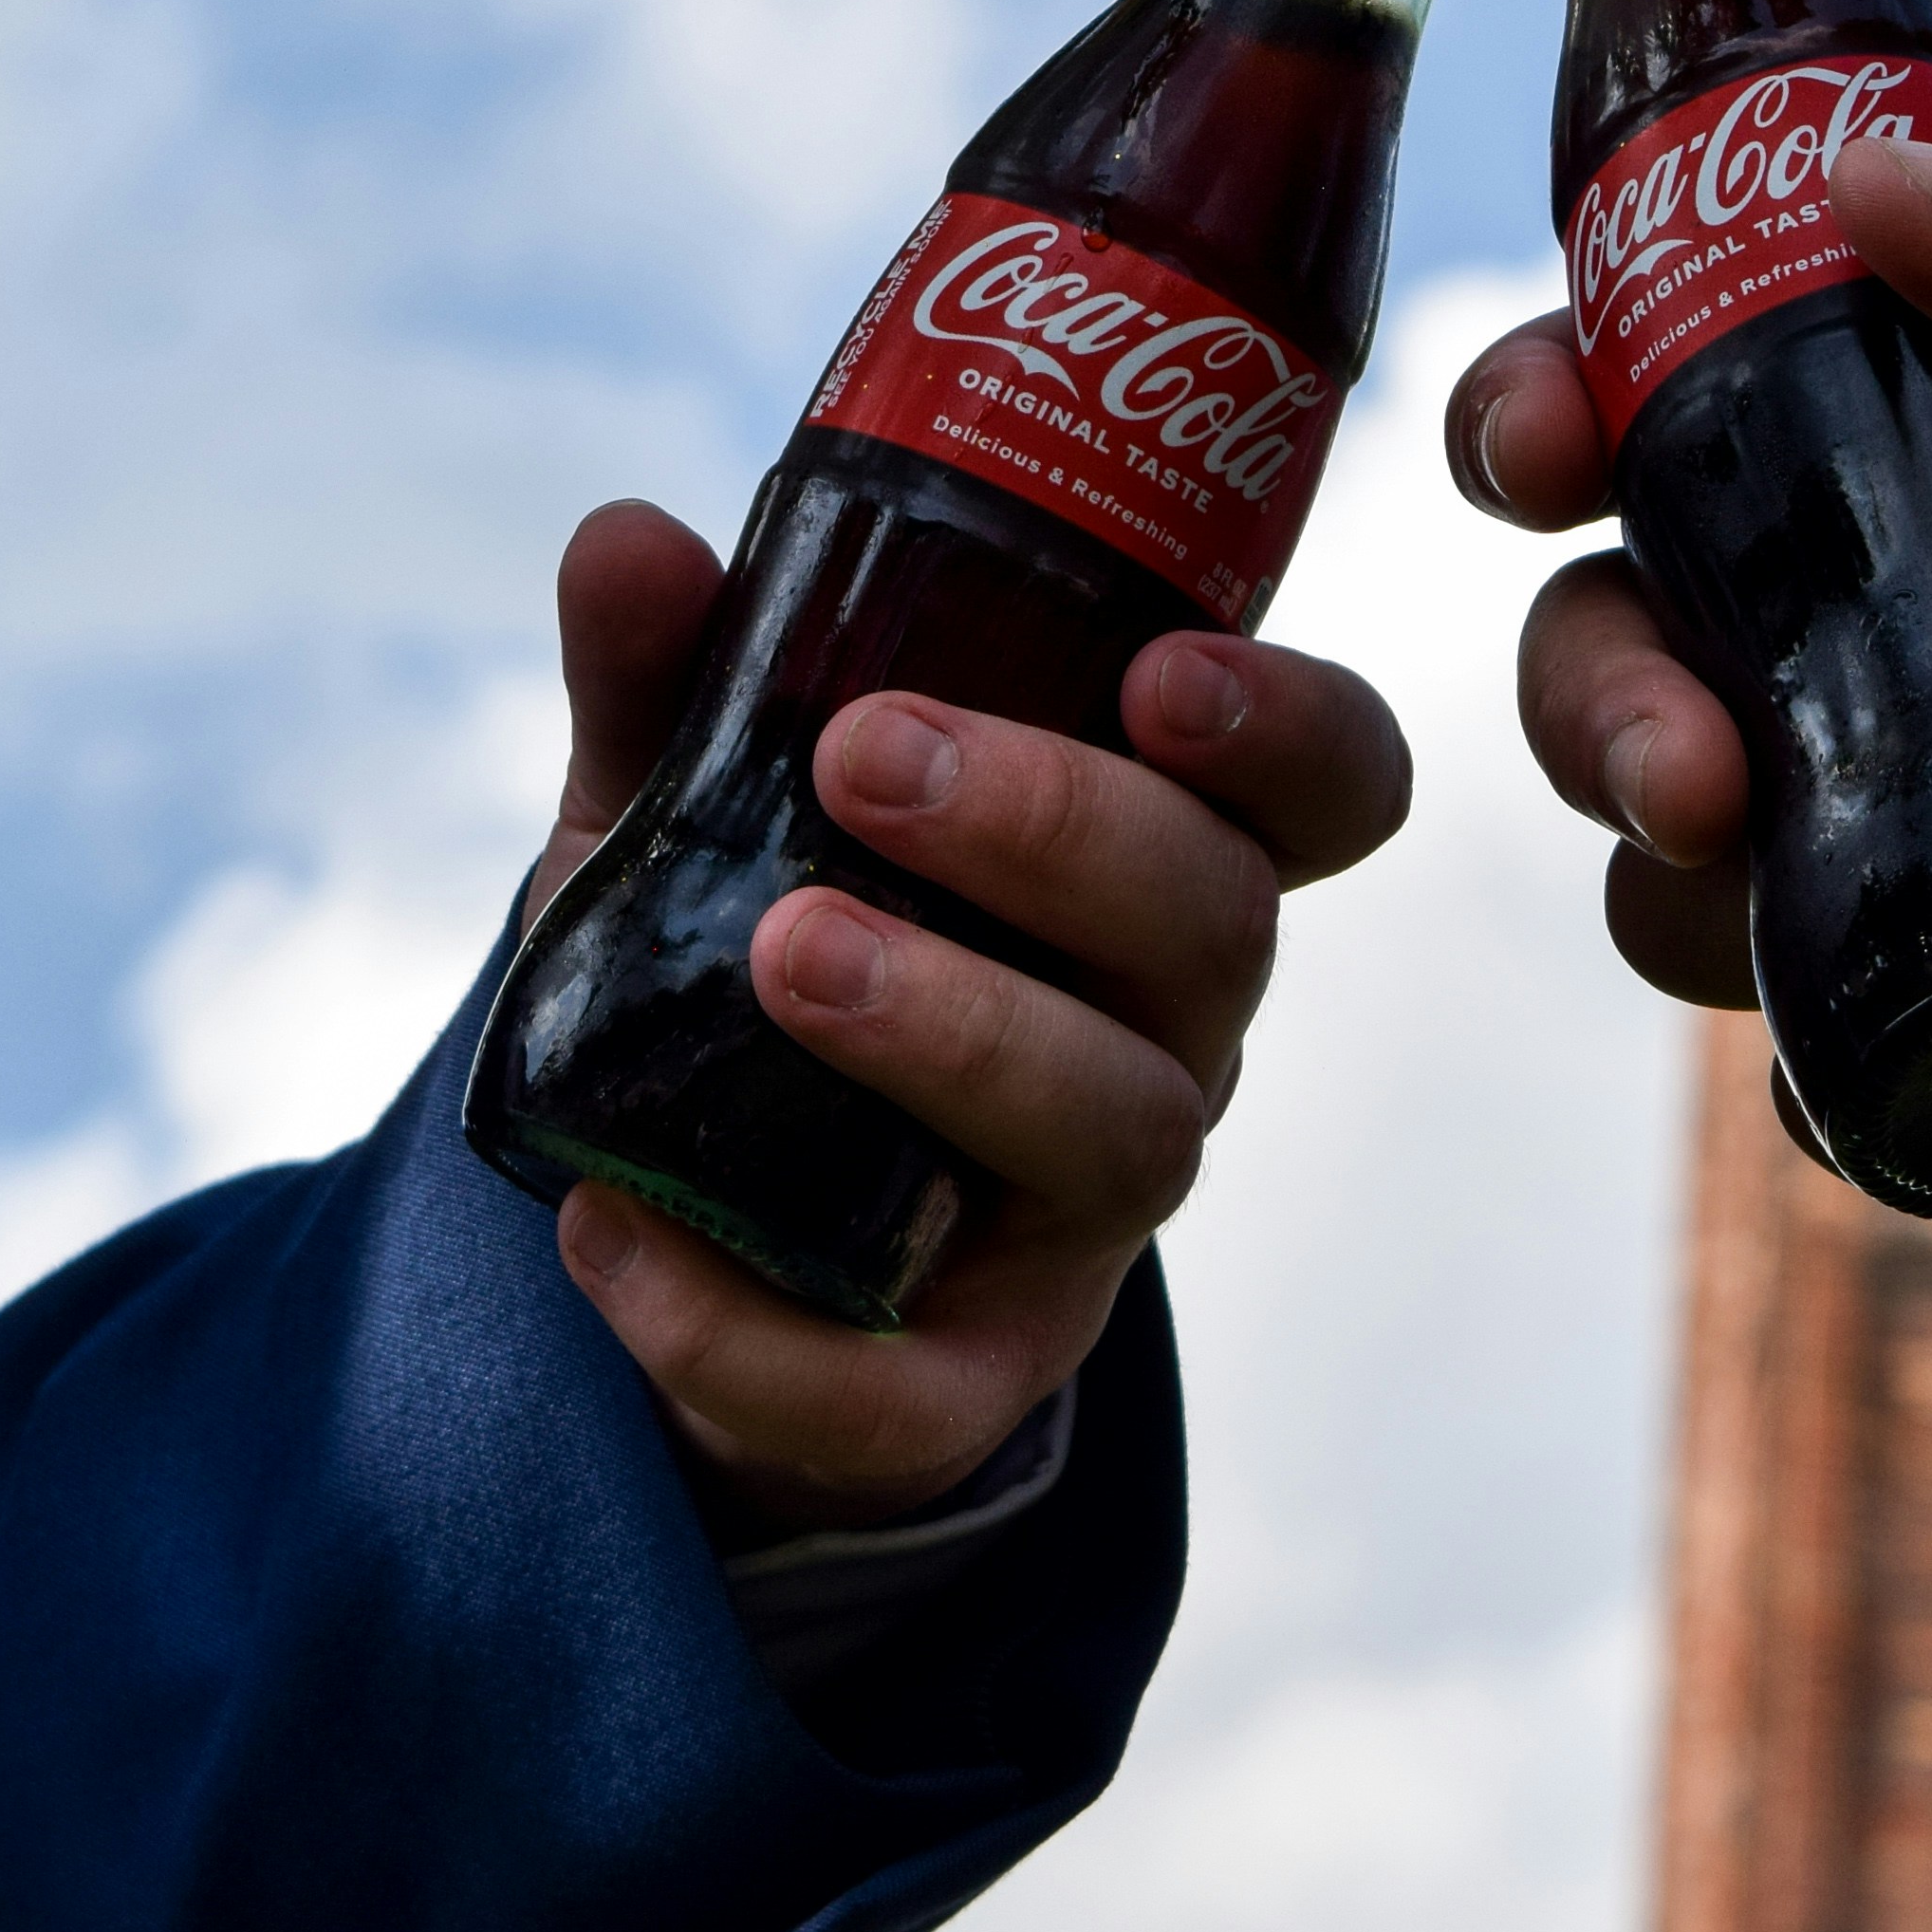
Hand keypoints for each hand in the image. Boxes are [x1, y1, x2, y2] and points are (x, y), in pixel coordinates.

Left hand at [522, 500, 1412, 1530]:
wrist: (686, 1219)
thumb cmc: (751, 947)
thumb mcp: (698, 800)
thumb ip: (674, 681)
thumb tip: (630, 539)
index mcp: (1146, 857)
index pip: (1323, 787)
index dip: (1287, 731)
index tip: (1162, 673)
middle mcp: (1160, 1027)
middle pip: (1215, 927)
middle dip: (1056, 830)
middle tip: (865, 758)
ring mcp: (1081, 1212)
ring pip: (1118, 1133)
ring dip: (958, 1030)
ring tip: (779, 953)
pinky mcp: (972, 1377)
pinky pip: (912, 1391)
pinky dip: (750, 1325)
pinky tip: (608, 1230)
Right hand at [1446, 123, 1931, 1262]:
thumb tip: (1872, 191)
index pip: (1708, 388)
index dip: (1575, 386)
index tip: (1547, 426)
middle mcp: (1926, 645)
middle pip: (1631, 621)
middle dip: (1581, 656)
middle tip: (1667, 711)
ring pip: (1664, 835)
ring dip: (1633, 819)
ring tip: (1727, 827)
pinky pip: (1790, 1045)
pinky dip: (1769, 1021)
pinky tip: (1842, 1005)